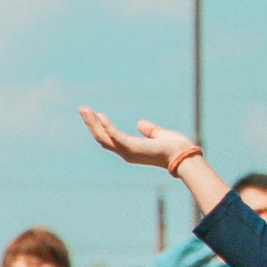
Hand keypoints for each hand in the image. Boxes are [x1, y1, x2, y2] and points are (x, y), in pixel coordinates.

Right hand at [79, 109, 197, 170]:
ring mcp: (127, 151)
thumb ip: (149, 130)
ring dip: (93, 123)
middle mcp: (125, 152)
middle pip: (102, 137)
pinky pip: (115, 136)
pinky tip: (101, 116)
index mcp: (131, 149)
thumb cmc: (174, 148)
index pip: (110, 138)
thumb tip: (140, 124)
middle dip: (91, 124)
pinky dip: (107, 126)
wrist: (184, 156)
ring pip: (103, 137)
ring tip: (85, 110)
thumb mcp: (159, 135)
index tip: (95, 114)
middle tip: (82, 110)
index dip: (101, 127)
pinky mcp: (132, 147)